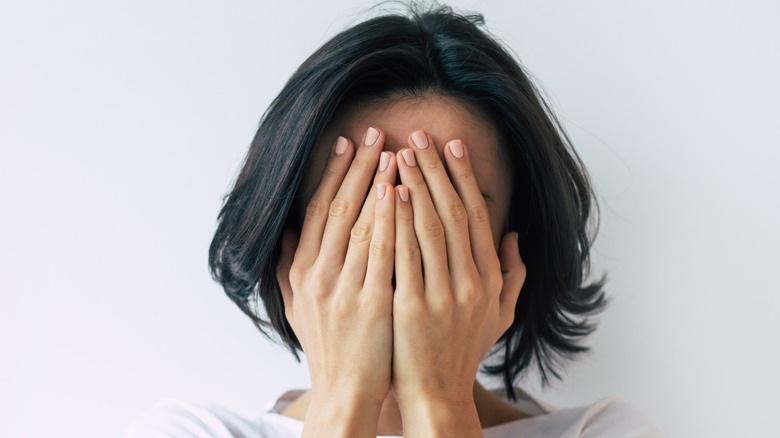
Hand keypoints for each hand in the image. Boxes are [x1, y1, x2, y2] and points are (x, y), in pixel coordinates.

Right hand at [276, 128, 397, 435]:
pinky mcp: (370, 303)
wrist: (346, 390)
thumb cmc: (329, 345)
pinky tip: (400, 193)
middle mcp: (318, 275)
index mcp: (303, 271)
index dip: (333, 174)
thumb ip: (290, 266)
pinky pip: (382, 252)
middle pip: (338, 208)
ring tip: (393, 151)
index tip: (347, 143)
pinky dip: (389, 219)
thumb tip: (289, 231)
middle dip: (358, 167)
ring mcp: (343, 288)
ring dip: (376, 184)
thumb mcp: (297, 305)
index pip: (318, 210)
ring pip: (359, 223)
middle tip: (374, 132)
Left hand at [391, 130, 525, 434]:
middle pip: (454, 214)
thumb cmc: (463, 350)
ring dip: (416, 186)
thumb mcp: (499, 315)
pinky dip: (399, 222)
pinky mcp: (413, 308)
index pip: (477, 217)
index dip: (464, 178)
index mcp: (489, 279)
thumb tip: (513, 237)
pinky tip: (390, 194)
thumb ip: (512, 275)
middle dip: (436, 170)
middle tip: (419, 135)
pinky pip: (405, 256)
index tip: (451, 146)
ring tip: (400, 153)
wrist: (436, 393)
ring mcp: (443, 295)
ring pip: (431, 228)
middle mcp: (471, 283)